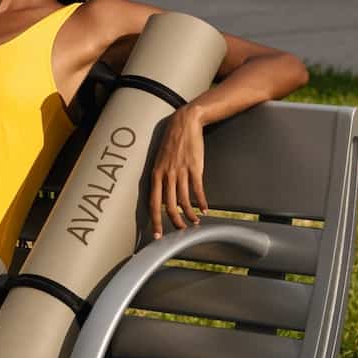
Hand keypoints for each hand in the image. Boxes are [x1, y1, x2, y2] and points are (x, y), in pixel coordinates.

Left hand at [148, 108, 207, 237]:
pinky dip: (202, 202)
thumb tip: (162, 198)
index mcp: (156, 173)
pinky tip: (204, 209)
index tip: (157, 234)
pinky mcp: (195, 168)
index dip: (156, 220)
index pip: (153, 202)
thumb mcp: (160, 160)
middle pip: (169, 206)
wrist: (184, 123)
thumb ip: (160, 178)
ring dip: (190, 215)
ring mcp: (181, 171)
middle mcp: (167, 174)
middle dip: (175, 222)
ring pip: (184, 201)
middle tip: (180, 231)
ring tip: (194, 222)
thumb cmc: (172, 142)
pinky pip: (198, 190)